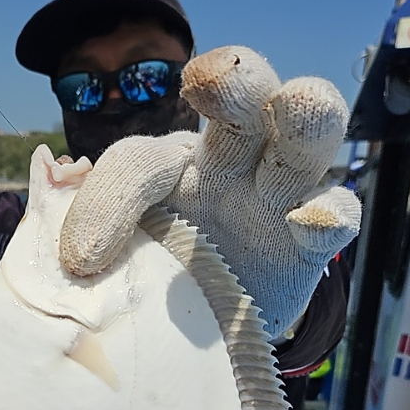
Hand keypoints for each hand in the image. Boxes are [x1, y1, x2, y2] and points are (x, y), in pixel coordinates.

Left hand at [59, 46, 360, 339]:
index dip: (110, 197)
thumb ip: (93, 247)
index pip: (141, 158)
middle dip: (233, 77)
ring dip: (304, 114)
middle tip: (210, 81)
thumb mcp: (116, 260)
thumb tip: (72, 260)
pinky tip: (309, 221)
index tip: (81, 260)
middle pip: (245, 91)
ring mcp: (279, 195)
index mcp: (171, 162)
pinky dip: (329, 212)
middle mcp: (231, 160)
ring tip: (296, 108)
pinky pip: (337, 212)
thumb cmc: (156, 279)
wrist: (206, 332)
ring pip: (306, 131)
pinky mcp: (310, 244)